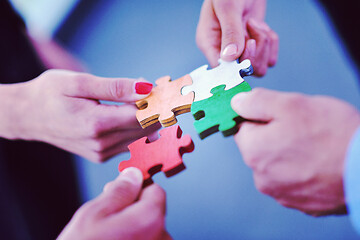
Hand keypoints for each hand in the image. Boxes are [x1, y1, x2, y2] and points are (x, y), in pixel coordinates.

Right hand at [0, 69, 156, 161]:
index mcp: (97, 124)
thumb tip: (147, 88)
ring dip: (147, 119)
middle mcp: (102, 144)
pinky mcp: (101, 155)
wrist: (28, 116)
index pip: (142, 117)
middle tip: (156, 91)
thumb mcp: (80, 83)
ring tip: (143, 99)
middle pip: (145, 129)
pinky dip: (137, 128)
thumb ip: (116, 87)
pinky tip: (132, 113)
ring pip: (140, 138)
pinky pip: (129, 143)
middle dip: (155, 110)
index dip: (158, 103)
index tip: (166, 91)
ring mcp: (102, 153)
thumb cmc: (50, 94)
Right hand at [58, 168, 171, 239]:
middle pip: (152, 211)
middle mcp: (162, 238)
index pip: (156, 191)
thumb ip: (120, 191)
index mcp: (151, 219)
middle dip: (132, 210)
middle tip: (107, 219)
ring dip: (132, 229)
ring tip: (107, 238)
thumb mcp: (94, 213)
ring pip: (148, 230)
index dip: (136, 189)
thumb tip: (133, 175)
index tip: (121, 193)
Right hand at [196, 0, 278, 75]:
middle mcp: (223, 51)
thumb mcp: (227, 7)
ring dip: (263, 45)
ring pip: (258, 67)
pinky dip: (271, 43)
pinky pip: (269, 59)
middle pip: (243, 72)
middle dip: (254, 51)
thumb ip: (230, 32)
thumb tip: (230, 57)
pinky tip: (262, 28)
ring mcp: (241, 51)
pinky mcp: (256, 48)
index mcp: (210, 43)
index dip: (236, 65)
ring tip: (255, 25)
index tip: (247, 45)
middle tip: (251, 27)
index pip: (221, 69)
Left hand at [231, 88, 359, 215]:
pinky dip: (303, 171)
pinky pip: (294, 180)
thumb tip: (237, 103)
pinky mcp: (301, 203)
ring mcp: (281, 193)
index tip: (275, 114)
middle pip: (260, 147)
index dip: (259, 116)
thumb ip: (257, 102)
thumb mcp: (290, 104)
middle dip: (276, 134)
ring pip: (277, 164)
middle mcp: (262, 177)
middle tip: (303, 128)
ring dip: (289, 153)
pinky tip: (320, 162)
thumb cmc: (334, 135)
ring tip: (315, 146)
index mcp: (253, 151)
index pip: (242, 128)